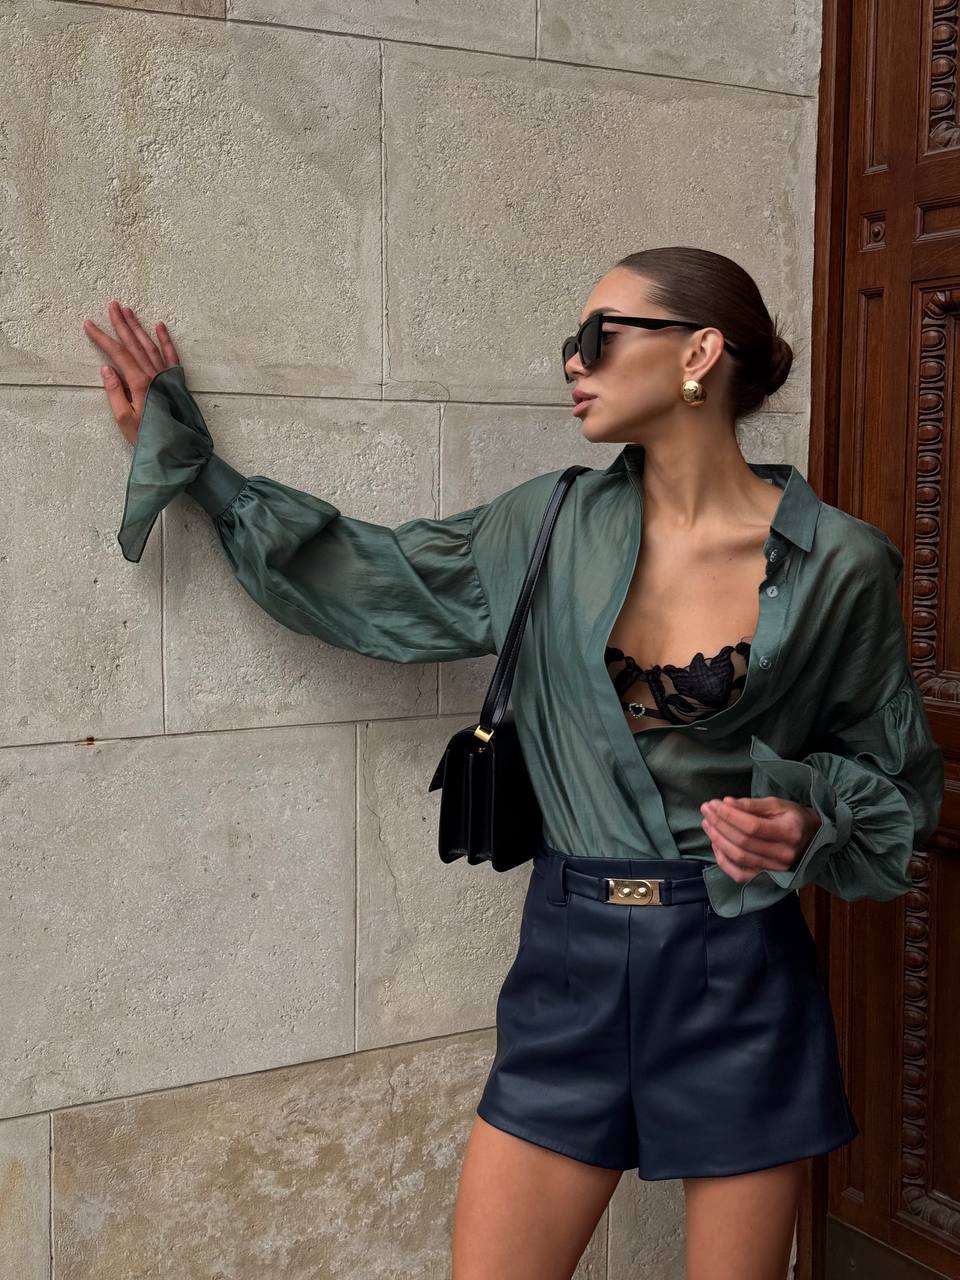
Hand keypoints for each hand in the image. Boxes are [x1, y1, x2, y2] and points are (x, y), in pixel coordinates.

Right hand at [82, 300, 181, 445]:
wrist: (179, 449)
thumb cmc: (148, 438)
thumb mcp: (124, 419)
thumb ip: (115, 392)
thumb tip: (106, 368)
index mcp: (139, 383)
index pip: (118, 354)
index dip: (102, 338)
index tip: (89, 324)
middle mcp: (154, 375)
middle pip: (134, 344)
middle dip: (122, 324)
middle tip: (112, 305)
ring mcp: (166, 376)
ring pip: (150, 345)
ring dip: (139, 327)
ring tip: (129, 311)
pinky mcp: (176, 381)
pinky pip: (171, 356)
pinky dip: (165, 340)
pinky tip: (160, 326)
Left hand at [699, 795, 821, 884]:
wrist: (814, 839)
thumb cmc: (794, 817)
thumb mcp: (778, 804)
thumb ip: (752, 805)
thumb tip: (726, 803)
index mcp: (789, 832)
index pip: (752, 826)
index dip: (729, 815)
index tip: (713, 804)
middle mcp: (784, 854)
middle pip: (743, 842)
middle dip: (719, 824)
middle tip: (706, 811)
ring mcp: (776, 870)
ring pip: (739, 858)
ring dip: (718, 840)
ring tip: (707, 824)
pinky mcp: (768, 878)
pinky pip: (740, 875)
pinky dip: (724, 862)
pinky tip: (715, 845)